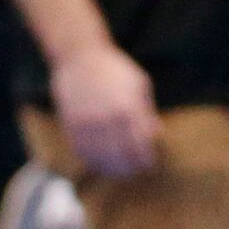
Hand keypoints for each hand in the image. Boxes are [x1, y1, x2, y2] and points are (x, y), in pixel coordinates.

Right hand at [49, 40, 161, 178]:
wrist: (79, 57)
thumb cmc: (114, 69)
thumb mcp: (138, 83)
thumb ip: (147, 111)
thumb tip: (155, 134)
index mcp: (128, 108)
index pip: (141, 146)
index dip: (147, 159)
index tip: (150, 163)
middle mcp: (107, 118)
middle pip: (122, 157)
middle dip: (132, 167)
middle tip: (137, 170)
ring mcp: (88, 124)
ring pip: (102, 159)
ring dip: (114, 169)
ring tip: (122, 171)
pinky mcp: (72, 127)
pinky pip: (84, 153)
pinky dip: (95, 163)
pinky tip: (103, 163)